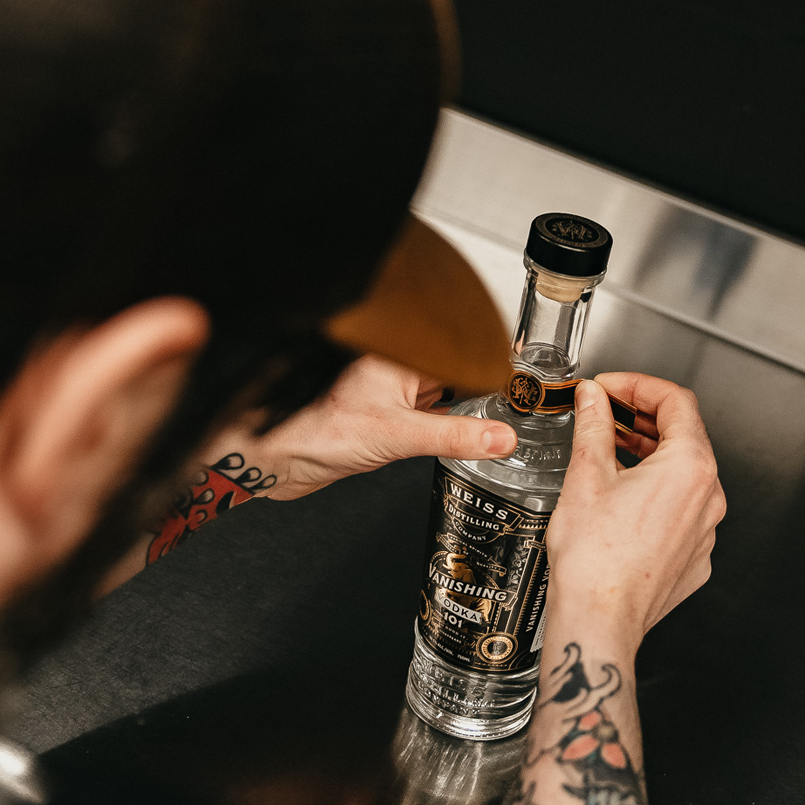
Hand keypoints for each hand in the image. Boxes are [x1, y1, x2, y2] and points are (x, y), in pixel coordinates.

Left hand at [203, 353, 516, 499]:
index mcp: (400, 352)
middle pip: (456, 367)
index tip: (524, 367)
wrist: (280, 460)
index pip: (460, 345)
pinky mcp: (387, 415)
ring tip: (496, 416)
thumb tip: (501, 437)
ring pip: (445, 390)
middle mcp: (396, 366)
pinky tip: (463, 434)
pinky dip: (448, 422)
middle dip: (483, 382)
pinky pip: (431, 412)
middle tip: (518, 399)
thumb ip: (456, 435)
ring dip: (466, 403)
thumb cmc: (317, 431)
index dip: (492, 354)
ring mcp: (392, 390)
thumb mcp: (400, 435)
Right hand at [544, 372, 723, 661]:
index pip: (676, 401)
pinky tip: (623, 498)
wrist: (600, 620)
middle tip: (607, 413)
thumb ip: (594, 426)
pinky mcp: (694, 557)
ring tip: (610, 451)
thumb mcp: (587, 475)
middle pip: (684, 436)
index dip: (639, 386)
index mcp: (689, 468)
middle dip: (643, 418)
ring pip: (684, 475)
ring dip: (650, 455)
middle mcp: (708, 498)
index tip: (611, 388)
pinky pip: (682, 511)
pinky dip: (656, 493)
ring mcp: (705, 531)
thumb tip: (593, 398)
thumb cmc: (595, 560)